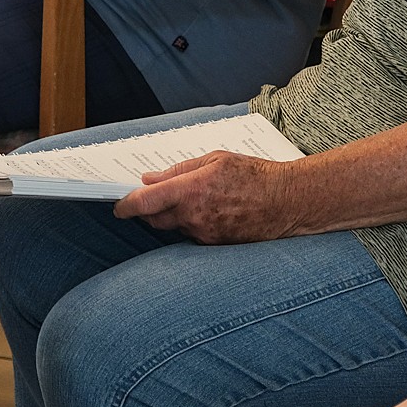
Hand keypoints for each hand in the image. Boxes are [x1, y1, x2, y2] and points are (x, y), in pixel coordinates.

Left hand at [114, 151, 301, 243]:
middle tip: (155, 197)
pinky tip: (212, 212)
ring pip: (174, 228)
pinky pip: (193, 236)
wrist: (287, 202)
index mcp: (191, 190)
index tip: (118, 205)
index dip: (126, 205)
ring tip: (198, 200)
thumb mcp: (216, 160)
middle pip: (154, 219)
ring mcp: (204, 235)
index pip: (145, 202)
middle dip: (149, 209)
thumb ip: (180, 170)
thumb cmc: (255, 175)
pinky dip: (193, 225)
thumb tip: (151, 179)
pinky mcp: (215, 247)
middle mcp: (194, 217)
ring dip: (174, 216)